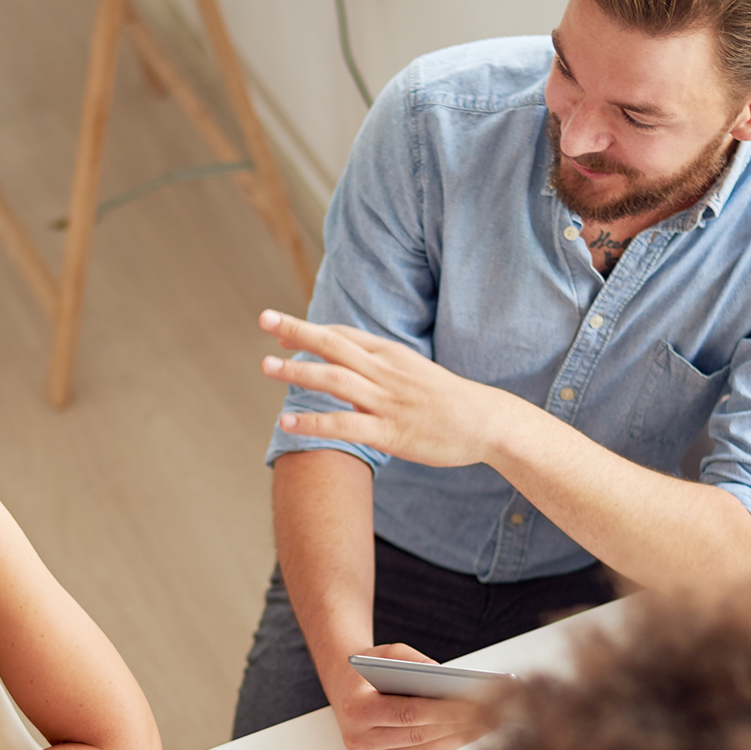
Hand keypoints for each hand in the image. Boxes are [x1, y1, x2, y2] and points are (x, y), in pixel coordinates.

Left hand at [259, 310, 504, 466]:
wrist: (487, 423)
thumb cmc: (448, 401)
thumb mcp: (413, 373)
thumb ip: (379, 371)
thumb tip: (346, 377)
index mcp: (391, 355)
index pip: (343, 334)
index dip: (309, 329)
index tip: (279, 328)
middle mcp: (385, 371)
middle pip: (333, 344)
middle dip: (296, 330)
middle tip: (263, 318)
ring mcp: (386, 401)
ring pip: (334, 380)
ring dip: (297, 372)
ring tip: (266, 365)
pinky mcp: (390, 432)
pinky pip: (345, 424)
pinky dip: (313, 422)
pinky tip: (286, 423)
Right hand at [326, 643, 496, 749]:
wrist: (343, 684)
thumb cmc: (368, 667)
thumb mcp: (388, 652)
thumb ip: (414, 661)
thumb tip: (446, 677)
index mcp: (356, 708)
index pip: (407, 714)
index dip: (443, 712)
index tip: (474, 705)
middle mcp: (359, 737)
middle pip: (418, 735)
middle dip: (458, 726)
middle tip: (490, 715)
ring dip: (457, 739)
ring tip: (486, 725)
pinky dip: (444, 745)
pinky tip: (466, 734)